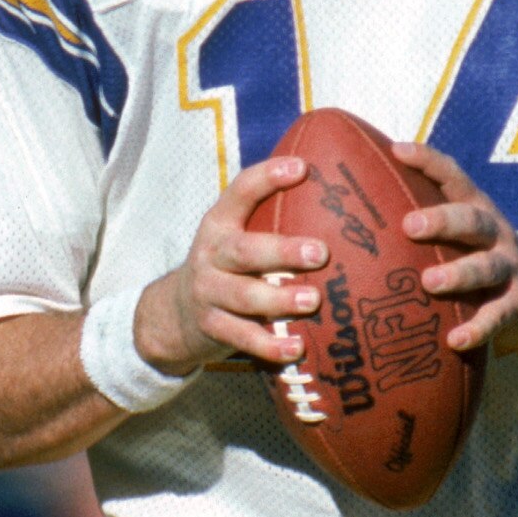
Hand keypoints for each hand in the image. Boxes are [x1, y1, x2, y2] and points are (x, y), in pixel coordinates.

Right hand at [133, 154, 330, 375]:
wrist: (174, 313)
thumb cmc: (228, 267)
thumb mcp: (236, 236)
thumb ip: (271, 220)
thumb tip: (343, 197)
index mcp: (220, 224)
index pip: (240, 191)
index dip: (268, 178)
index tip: (302, 168)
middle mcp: (211, 255)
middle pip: (244, 251)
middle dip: (282, 251)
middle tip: (320, 253)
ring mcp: (208, 293)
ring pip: (244, 296)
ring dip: (279, 299)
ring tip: (313, 301)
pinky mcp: (212, 327)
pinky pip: (242, 337)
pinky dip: (270, 345)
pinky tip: (296, 348)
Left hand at [385, 142, 517, 358]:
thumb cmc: (484, 255)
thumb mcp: (466, 232)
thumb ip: (430, 219)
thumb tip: (360, 209)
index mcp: (477, 209)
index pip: (453, 177)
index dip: (428, 161)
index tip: (397, 150)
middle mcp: (495, 233)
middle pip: (472, 219)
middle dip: (443, 220)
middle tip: (410, 225)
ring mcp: (509, 268)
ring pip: (486, 267)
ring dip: (458, 273)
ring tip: (430, 282)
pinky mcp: (517, 303)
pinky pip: (497, 315)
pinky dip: (477, 327)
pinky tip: (455, 339)